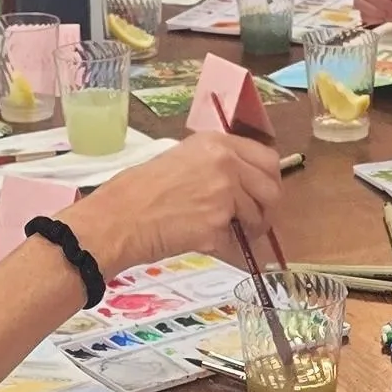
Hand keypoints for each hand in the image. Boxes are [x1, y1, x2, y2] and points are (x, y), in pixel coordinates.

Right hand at [75, 133, 285, 276]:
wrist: (119, 218)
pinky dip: (227, 248)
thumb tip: (242, 178)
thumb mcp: (180, 158)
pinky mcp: (218, 226)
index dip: (269, 179)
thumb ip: (215, 162)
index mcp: (216, 143)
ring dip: (247, 229)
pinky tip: (206, 242)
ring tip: (224, 232)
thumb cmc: (138, 189)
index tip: (261, 192)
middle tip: (252, 219)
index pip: (267, 158)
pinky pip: (237, 242)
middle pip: (271, 189)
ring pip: (258, 217)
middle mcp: (226, 164)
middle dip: (265, 208)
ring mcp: (224, 195)